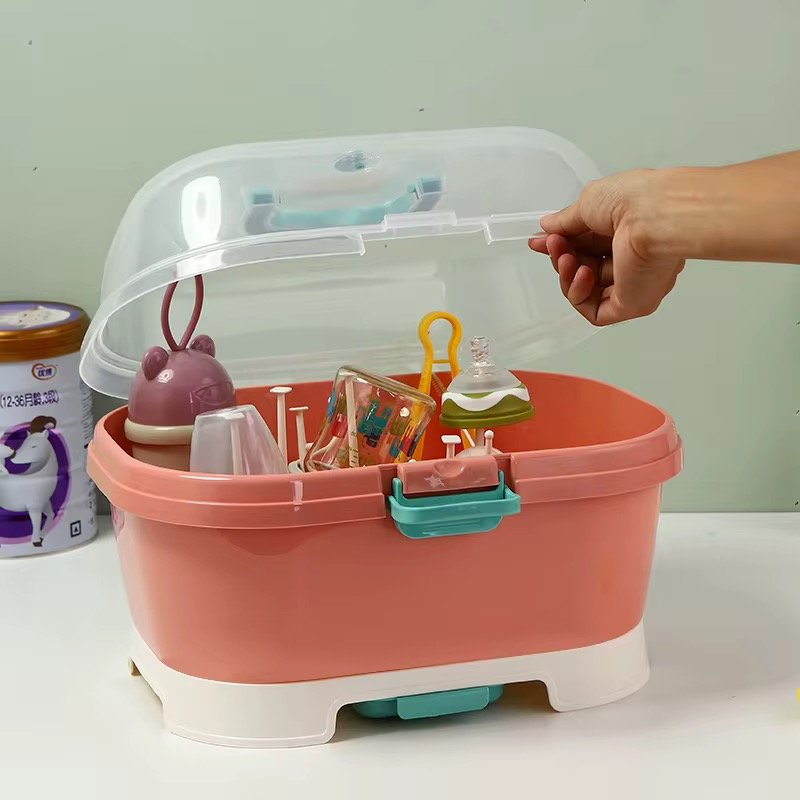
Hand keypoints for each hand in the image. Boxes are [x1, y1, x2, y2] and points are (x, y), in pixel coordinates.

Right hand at [528, 169, 685, 325]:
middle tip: (554, 244)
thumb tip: (548, 227)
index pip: (587, 247)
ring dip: (567, 275)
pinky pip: (596, 312)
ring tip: (566, 257)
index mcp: (626, 232)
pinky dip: (579, 294)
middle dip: (562, 257)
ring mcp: (632, 283)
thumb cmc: (635, 199)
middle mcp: (632, 258)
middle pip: (583, 268)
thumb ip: (565, 221)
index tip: (543, 241)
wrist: (654, 214)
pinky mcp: (631, 304)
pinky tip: (582, 274)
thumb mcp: (588, 202)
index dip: (562, 245)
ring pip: (586, 292)